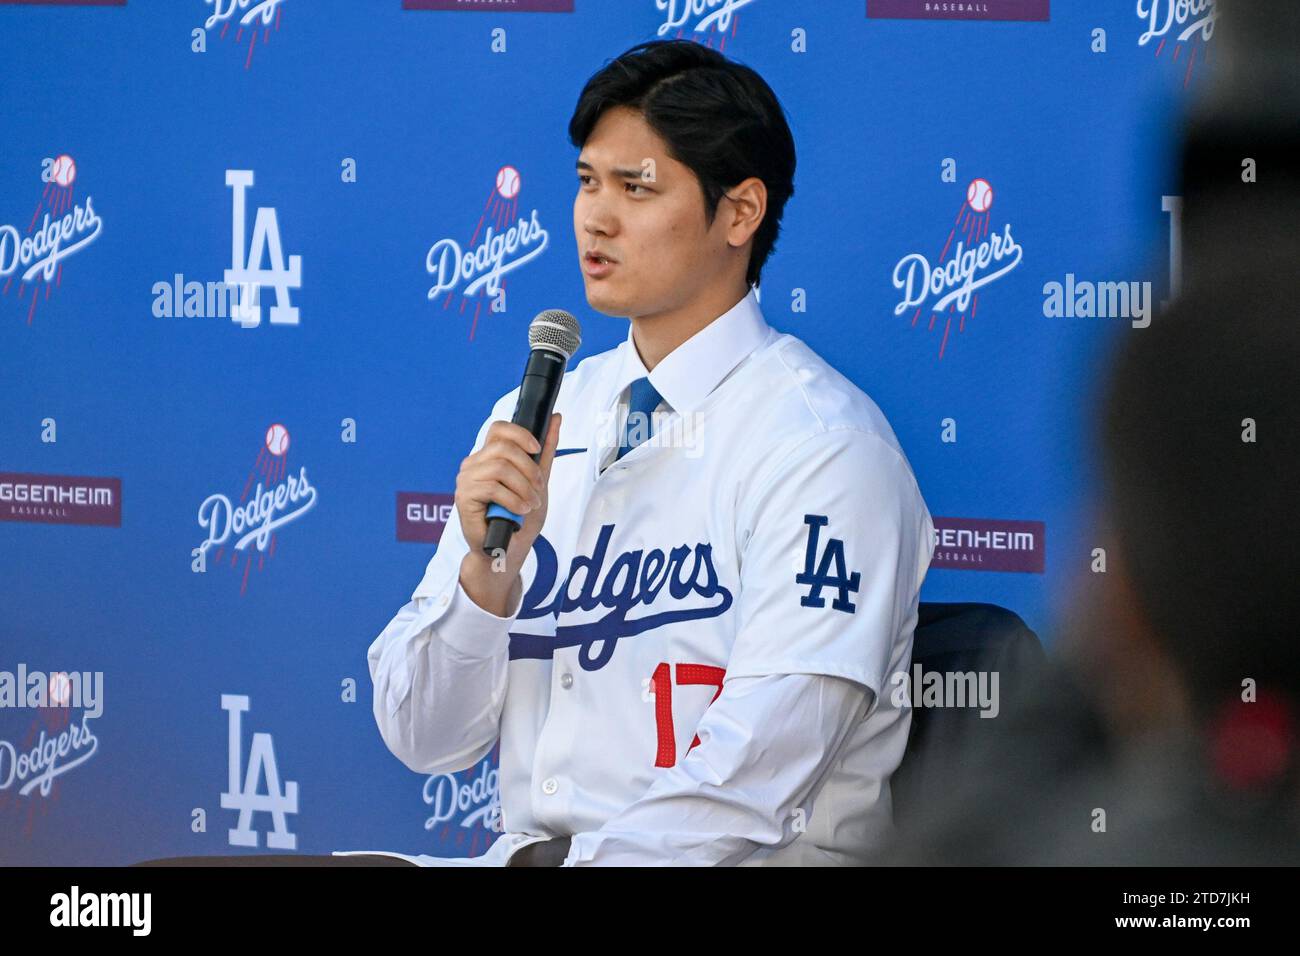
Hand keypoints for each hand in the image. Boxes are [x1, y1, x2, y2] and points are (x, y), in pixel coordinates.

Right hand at [455, 413, 560, 612]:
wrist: (507, 550)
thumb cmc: (520, 517)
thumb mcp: (539, 480)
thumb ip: (545, 451)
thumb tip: (555, 417)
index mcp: (488, 456)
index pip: (499, 429)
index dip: (521, 434)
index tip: (537, 450)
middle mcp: (473, 464)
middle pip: (503, 447)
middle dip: (529, 469)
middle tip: (538, 489)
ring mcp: (466, 480)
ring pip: (500, 467)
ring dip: (523, 488)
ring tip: (530, 504)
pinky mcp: (463, 497)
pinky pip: (493, 488)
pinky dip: (514, 500)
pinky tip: (520, 510)